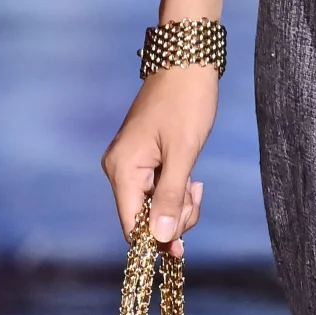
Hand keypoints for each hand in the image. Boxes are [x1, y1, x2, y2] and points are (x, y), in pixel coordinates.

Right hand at [102, 65, 218, 256]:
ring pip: (155, 209)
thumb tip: (162, 238)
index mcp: (123, 171)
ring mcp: (132, 168)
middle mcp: (120, 172)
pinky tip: (191, 181)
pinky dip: (177, 194)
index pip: (132, 226)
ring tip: (195, 184)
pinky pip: (159, 194)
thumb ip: (171, 198)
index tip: (181, 250)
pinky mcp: (144, 164)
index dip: (155, 242)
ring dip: (179, 207)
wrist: (187, 64)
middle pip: (144, 220)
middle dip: (174, 219)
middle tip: (194, 196)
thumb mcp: (182, 154)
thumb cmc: (185, 103)